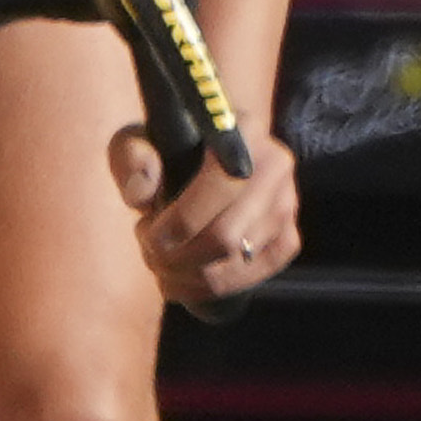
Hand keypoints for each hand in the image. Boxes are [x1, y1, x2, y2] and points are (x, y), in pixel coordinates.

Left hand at [114, 114, 305, 311]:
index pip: (221, 186)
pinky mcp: (288, 237)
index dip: (180, 221)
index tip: (146, 232)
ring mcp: (287, 204)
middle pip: (227, 235)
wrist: (202, 156)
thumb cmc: (166, 151)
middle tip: (149, 251)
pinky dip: (213, 289)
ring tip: (161, 263)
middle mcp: (276, 166)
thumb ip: (132, 159)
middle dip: (178, 256)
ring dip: (189, 274)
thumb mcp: (138, 141)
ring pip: (237, 261)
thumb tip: (141, 195)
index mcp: (243, 132)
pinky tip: (185, 281)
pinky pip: (253, 277)